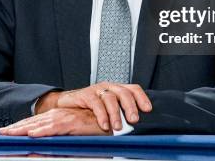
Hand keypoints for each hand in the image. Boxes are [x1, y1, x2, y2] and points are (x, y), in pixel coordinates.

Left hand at [0, 108, 111, 136]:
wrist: (110, 121)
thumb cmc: (92, 127)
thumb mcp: (70, 132)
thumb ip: (57, 135)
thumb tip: (41, 143)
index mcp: (56, 116)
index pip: (33, 122)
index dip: (19, 126)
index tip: (5, 131)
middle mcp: (57, 115)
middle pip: (33, 122)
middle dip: (16, 127)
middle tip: (2, 132)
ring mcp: (64, 118)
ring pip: (40, 124)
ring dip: (24, 129)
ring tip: (11, 133)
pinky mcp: (72, 123)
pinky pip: (55, 128)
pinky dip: (43, 131)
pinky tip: (33, 134)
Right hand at [35, 82, 151, 130]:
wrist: (66, 105)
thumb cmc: (89, 109)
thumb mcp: (107, 110)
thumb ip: (120, 114)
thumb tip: (134, 126)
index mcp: (117, 90)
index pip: (133, 89)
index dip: (142, 98)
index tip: (148, 110)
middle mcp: (109, 87)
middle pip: (124, 93)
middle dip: (130, 107)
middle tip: (134, 120)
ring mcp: (97, 90)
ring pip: (111, 98)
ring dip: (116, 114)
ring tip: (117, 127)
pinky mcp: (86, 95)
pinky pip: (96, 104)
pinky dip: (102, 116)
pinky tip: (104, 125)